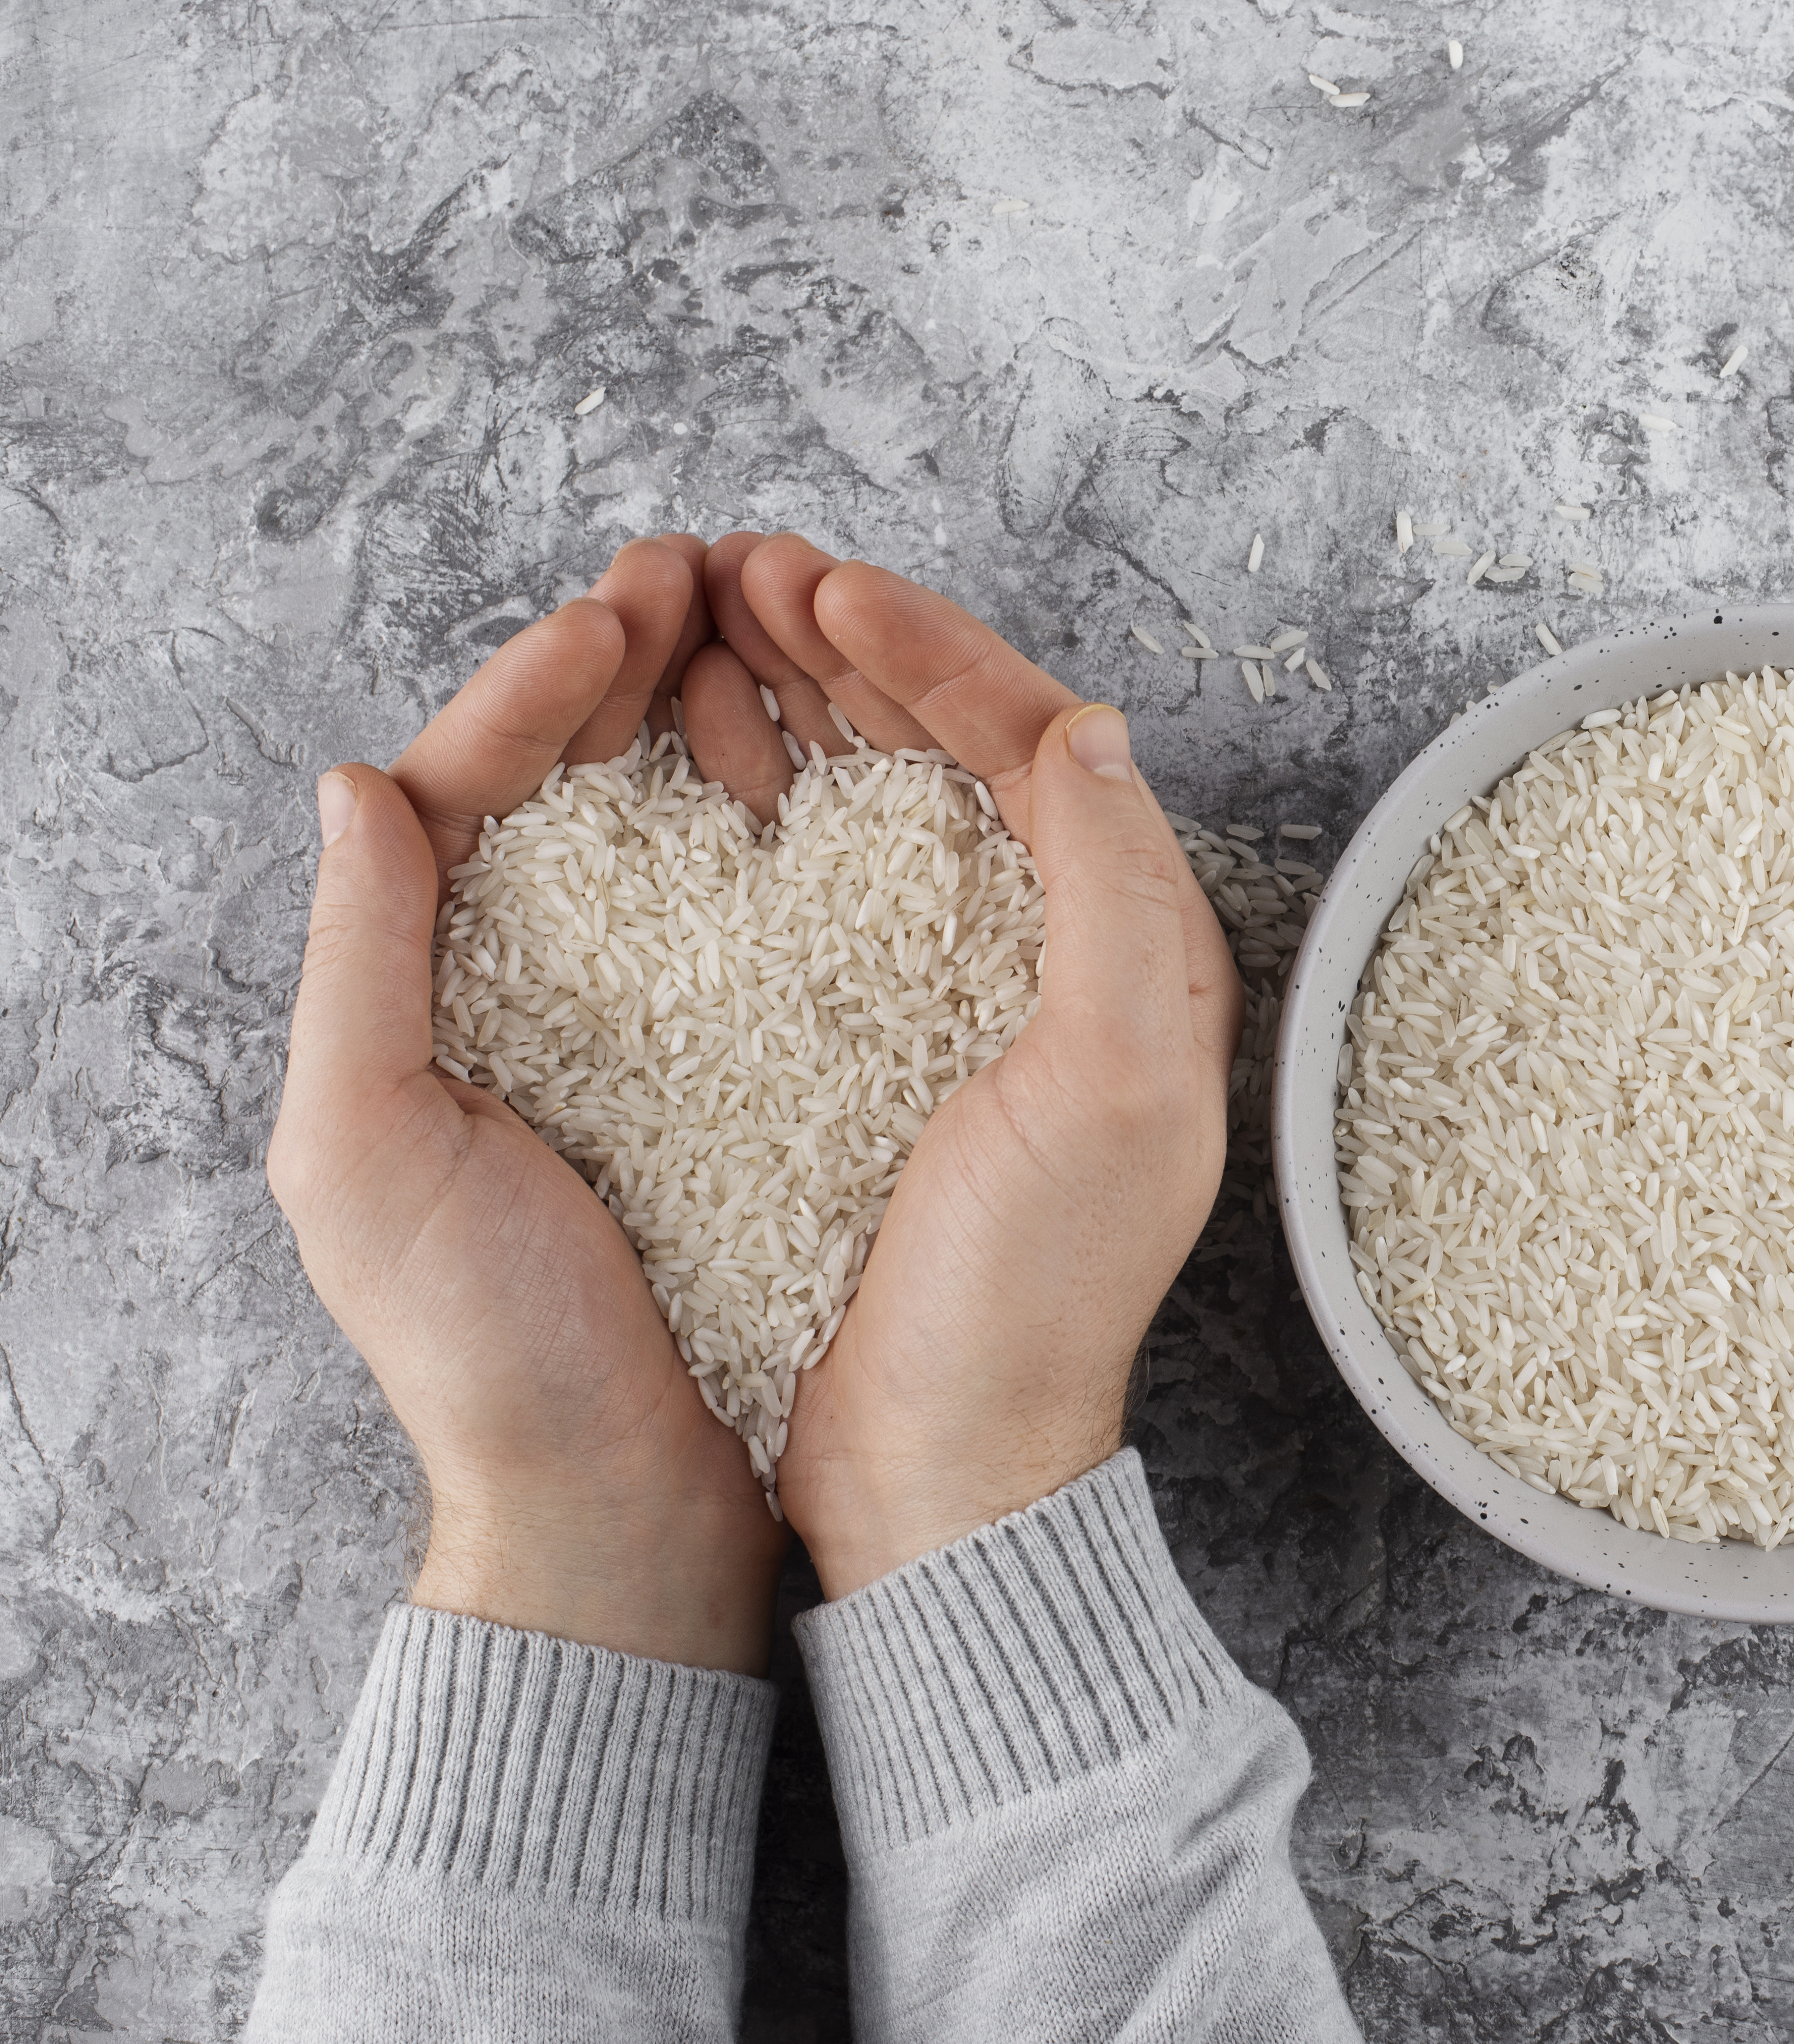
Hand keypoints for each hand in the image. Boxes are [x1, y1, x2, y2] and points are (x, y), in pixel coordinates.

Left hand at [268, 536, 788, 1673]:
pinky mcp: (737, 1076)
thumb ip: (359, 966)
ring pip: (660, 828)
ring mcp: (637, 1031)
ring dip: (705, 716)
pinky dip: (775, 825)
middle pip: (569, 783)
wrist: (623, 1504)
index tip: (622, 607)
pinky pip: (746, 917)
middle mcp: (527, 992)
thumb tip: (356, 781)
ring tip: (765, 630)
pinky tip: (819, 774)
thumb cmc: (489, 1354)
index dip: (541, 684)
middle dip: (632, 662)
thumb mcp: (366, 1155)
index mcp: (424, 996)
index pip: (468, 789)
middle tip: (704, 568)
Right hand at [689, 534, 1240, 1597]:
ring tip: (718, 626)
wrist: (946, 1457)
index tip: (824, 584)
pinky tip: (719, 762)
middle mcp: (1063, 957)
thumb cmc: (1031, 1295)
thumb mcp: (1116, 1089)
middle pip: (962, 751)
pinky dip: (783, 803)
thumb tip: (1090, 724)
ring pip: (895, 799)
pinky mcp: (884, 1046)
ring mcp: (968, 997)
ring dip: (814, 704)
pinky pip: (841, 882)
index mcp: (1135, 953)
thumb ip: (1121, 900)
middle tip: (749, 569)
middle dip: (860, 649)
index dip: (931, 651)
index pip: (1035, 744)